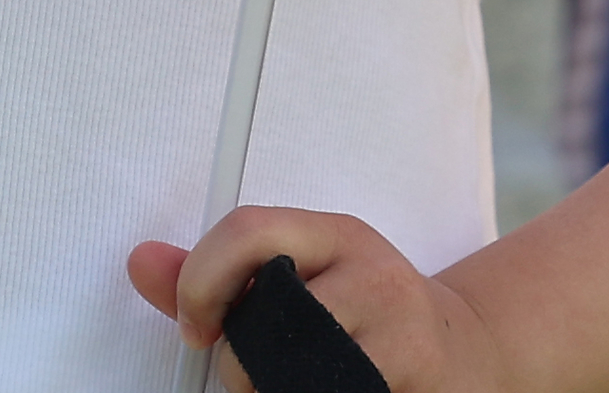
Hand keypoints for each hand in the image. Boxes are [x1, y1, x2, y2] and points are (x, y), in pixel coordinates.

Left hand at [130, 210, 500, 392]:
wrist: (468, 356)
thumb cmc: (368, 319)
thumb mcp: (304, 278)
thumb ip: (220, 278)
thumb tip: (140, 263)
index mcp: (337, 235)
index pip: (249, 230)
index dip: (202, 282)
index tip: (195, 329)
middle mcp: (374, 273)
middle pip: (263, 323)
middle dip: (243, 366)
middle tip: (259, 377)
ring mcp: (402, 334)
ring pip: (290, 378)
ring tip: (298, 387)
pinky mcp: (417, 380)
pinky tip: (337, 392)